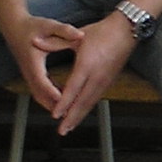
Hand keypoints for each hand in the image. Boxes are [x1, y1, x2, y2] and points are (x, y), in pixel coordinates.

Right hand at [4, 14, 82, 112]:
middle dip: (54, 105)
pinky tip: (64, 100)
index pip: (42, 81)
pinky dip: (50, 98)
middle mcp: (29, 71)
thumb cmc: (31, 26)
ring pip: (39, 95)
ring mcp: (28, 74)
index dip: (53, 92)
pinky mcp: (30, 74)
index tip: (65, 100)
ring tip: (68, 112)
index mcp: (33, 61)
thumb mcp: (49, 26)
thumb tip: (81, 35)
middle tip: (70, 114)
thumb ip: (65, 31)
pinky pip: (40, 90)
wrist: (13, 26)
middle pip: (40, 94)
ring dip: (51, 104)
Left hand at [46, 14, 139, 134]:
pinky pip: (96, 98)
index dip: (64, 103)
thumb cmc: (102, 32)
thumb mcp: (77, 36)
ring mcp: (105, 80)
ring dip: (79, 116)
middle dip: (71, 117)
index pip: (73, 88)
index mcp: (87, 65)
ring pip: (90, 102)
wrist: (126, 31)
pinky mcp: (109, 81)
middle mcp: (97, 76)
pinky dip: (87, 108)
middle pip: (83, 102)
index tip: (55, 115)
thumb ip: (55, 42)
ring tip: (69, 127)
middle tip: (62, 130)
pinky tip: (80, 113)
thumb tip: (35, 42)